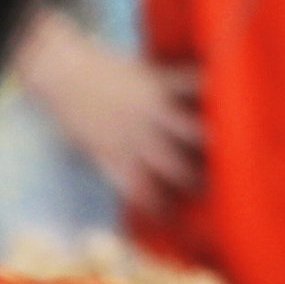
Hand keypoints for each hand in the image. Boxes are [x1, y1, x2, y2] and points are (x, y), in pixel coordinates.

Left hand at [16, 17, 205, 211]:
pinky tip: (222, 86)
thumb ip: (108, 159)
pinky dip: (205, 83)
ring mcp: (149, 110)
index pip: (145, 193)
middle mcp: (138, 140)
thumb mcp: (83, 143)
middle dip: (198, 180)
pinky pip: (188, 83)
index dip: (161, 206)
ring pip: (192, 131)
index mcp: (116, 159)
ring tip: (229, 144)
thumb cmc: (65, 106)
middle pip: (178, 168)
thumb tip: (129, 171)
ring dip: (212, 140)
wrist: (56, 69)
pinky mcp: (155, 81)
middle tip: (212, 185)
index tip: (173, 214)